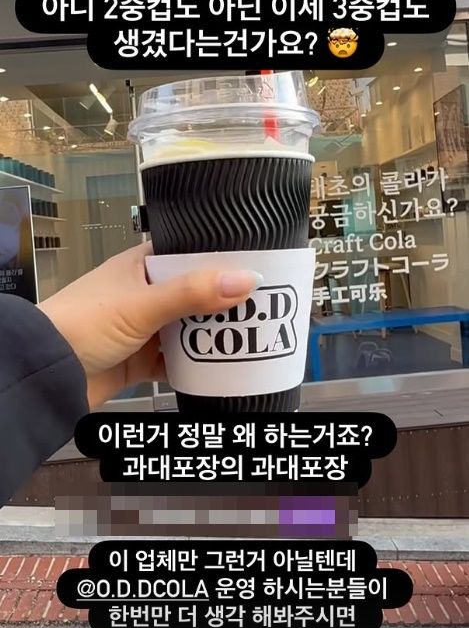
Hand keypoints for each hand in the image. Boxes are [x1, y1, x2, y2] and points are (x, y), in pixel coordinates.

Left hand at [37, 241, 261, 408]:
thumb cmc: (85, 323)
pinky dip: (197, 365)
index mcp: (141, 266)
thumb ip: (192, 293)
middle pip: (195, 294)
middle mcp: (145, 294)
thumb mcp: (142, 305)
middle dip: (224, 303)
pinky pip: (178, 361)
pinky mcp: (142, 360)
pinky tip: (223, 366)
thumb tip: (247, 279)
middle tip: (265, 306)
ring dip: (213, 335)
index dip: (221, 259)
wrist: (46, 373)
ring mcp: (145, 328)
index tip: (258, 265)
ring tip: (253, 336)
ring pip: (189, 329)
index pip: (189, 254)